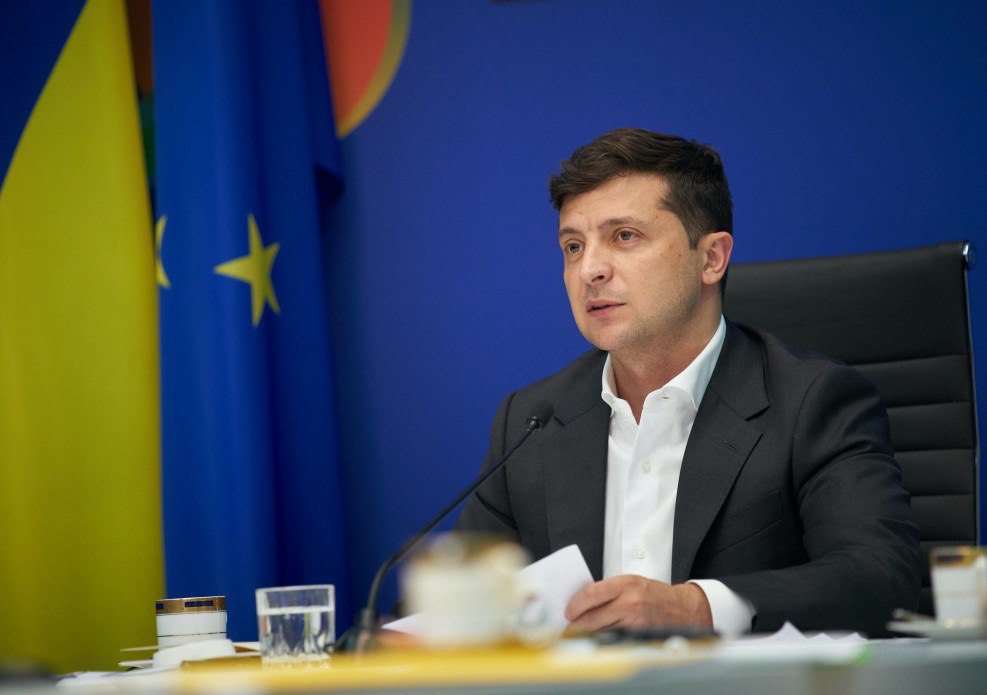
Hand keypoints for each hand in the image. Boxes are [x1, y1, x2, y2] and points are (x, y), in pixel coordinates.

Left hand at [564, 575, 712, 632]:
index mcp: (626, 584)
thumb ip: (609, 590)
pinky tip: (598, 636)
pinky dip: (603, 638)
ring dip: (588, 632)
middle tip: (569, 624)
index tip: (569, 610)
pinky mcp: (638, 635)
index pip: (591, 594)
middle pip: (592, 616)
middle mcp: (630, 602)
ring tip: (581, 630)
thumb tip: (584, 600)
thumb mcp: (632, 582)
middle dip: (577, 622)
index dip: (575, 604)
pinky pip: (614, 638)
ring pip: (601, 630)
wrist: (683, 608)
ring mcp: (634, 621)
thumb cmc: (655, 594)